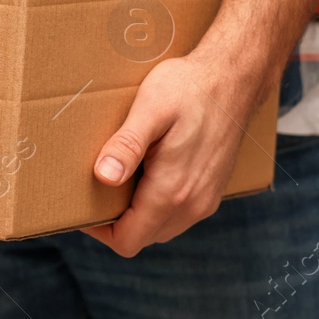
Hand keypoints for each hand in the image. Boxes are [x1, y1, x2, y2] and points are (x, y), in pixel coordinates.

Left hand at [82, 53, 261, 256]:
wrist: (234, 78)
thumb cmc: (190, 88)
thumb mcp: (151, 109)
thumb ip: (127, 145)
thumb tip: (103, 176)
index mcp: (172, 192)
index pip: (127, 240)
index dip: (100, 231)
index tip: (84, 204)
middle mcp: (192, 205)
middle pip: (142, 237)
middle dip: (116, 221)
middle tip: (96, 187)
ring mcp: (205, 200)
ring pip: (160, 227)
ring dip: (137, 213)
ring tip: (120, 176)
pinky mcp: (211, 190)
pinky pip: (177, 213)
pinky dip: (156, 204)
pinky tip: (146, 171)